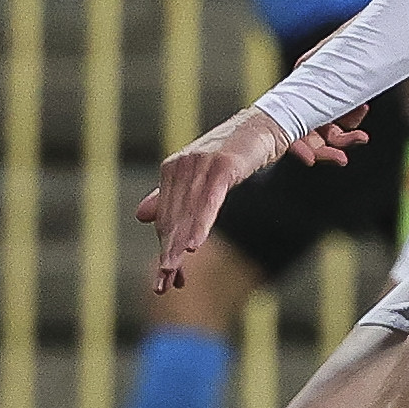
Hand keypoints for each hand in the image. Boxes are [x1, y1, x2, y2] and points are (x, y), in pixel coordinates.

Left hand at [139, 107, 330, 289]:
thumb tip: (141, 216)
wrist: (268, 122)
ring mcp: (200, 165)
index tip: (165, 279)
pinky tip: (194, 248)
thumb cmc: (238, 149)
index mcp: (173, 169)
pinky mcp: (221, 166)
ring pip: (187, 215)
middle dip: (168, 254)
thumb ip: (172, 195)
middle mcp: (182, 165)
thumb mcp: (203, 175)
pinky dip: (200, 225)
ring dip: (179, 247)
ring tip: (170, 275)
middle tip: (162, 286)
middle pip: (172, 219)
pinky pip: (208, 203)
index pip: (166, 217)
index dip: (166, 248)